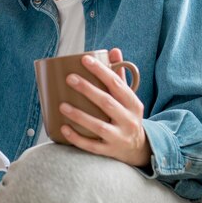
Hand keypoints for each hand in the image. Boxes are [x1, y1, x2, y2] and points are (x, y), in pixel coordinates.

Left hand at [58, 48, 151, 166]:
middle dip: (88, 90)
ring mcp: (119, 138)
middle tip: (69, 78)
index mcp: (133, 104)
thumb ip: (120, 76)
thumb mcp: (129, 98)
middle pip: (107, 103)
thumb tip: (114, 51)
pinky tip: (64, 128)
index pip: (117, 84)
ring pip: (98, 126)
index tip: (84, 59)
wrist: (138, 149)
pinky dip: (77, 138)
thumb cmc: (127, 116)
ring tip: (62, 105)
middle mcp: (129, 120)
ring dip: (79, 116)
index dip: (101, 71)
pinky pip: (92, 146)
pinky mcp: (109, 151)